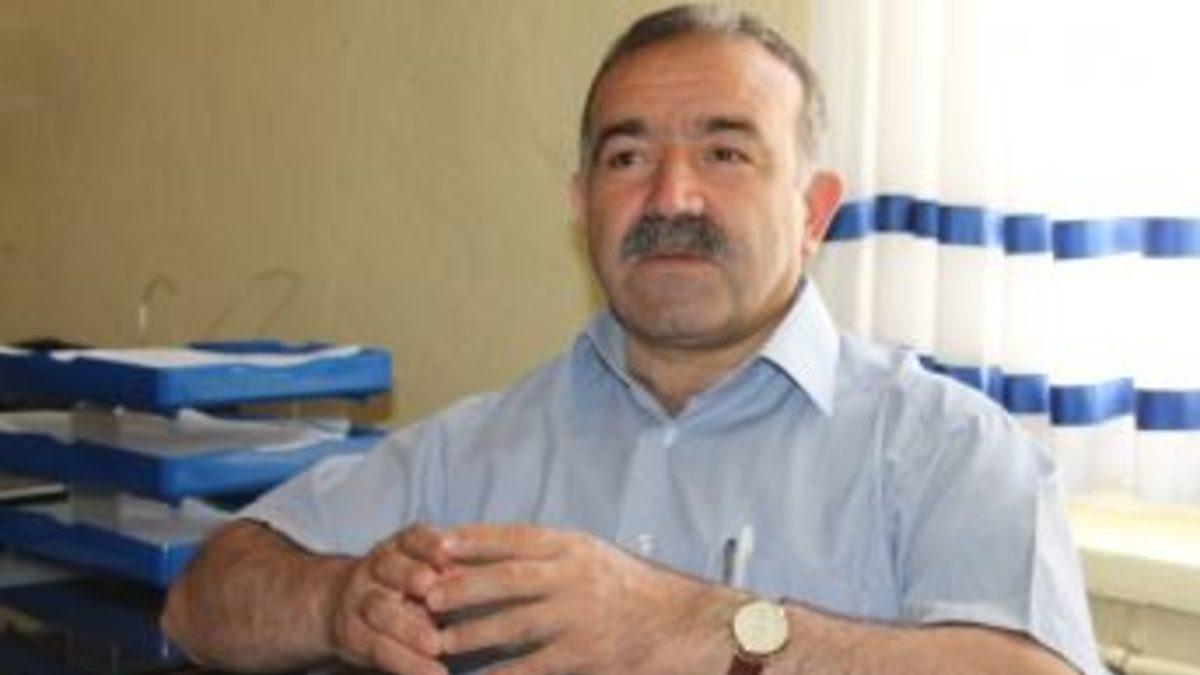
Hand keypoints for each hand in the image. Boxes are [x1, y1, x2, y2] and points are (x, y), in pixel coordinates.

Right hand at [330, 523, 454, 674]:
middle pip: (389, 568)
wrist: (344, 604)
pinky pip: (377, 648)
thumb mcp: (424, 567)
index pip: (414, 538)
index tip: (448, 552)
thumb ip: (451, 572)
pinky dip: (406, 663)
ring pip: (379, 609)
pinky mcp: (353, 635)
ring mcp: (360, 600)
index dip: (429, 545)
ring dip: (408, 628)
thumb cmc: (407, 585)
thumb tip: (491, 579)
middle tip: (433, 589)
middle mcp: (377, 568)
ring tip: (436, 646)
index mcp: (401, 546)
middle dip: (410, 576)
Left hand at [427, 524, 737, 674]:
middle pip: (505, 577)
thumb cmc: (633, 591)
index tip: (432, 544)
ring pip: (513, 622)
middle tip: (422, 594)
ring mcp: (579, 615)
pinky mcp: (586, 654)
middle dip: (460, 585)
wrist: (684, 624)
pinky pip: (533, 665)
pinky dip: (502, 673)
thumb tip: (494, 556)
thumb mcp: (592, 557)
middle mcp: (573, 576)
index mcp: (572, 546)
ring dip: (471, 632)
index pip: (511, 537)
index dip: (469, 541)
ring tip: (438, 641)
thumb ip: (550, 555)